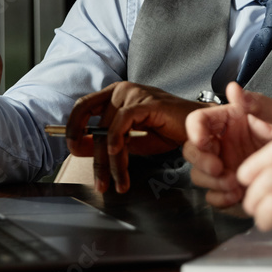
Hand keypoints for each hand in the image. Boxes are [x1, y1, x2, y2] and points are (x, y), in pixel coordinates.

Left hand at [65, 82, 209, 193]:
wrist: (199, 129)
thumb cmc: (168, 131)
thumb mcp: (131, 139)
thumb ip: (106, 141)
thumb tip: (79, 147)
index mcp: (116, 94)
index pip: (83, 106)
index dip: (72, 127)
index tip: (72, 148)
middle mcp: (122, 90)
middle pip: (96, 126)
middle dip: (97, 159)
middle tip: (100, 182)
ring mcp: (134, 94)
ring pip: (109, 130)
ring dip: (112, 162)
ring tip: (118, 181)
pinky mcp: (147, 102)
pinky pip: (122, 122)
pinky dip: (117, 141)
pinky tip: (120, 158)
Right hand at [183, 82, 271, 207]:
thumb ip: (260, 103)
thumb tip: (234, 89)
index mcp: (232, 119)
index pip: (199, 120)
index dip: (195, 130)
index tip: (204, 141)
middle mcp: (225, 142)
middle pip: (192, 149)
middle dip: (201, 161)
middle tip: (219, 168)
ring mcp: (226, 166)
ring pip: (199, 174)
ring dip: (212, 181)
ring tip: (235, 184)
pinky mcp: (231, 188)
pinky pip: (213, 195)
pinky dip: (220, 197)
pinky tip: (237, 195)